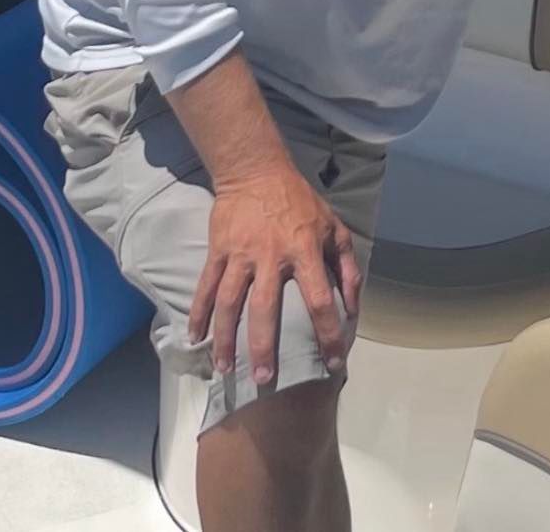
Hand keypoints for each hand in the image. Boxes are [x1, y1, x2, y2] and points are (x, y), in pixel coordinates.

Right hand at [187, 163, 361, 384]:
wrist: (256, 170)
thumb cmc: (300, 201)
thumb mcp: (333, 226)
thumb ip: (346, 266)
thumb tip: (354, 307)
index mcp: (304, 250)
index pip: (319, 299)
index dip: (328, 333)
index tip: (333, 362)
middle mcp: (271, 255)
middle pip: (265, 308)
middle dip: (264, 346)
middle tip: (264, 378)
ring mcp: (241, 253)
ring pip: (230, 302)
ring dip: (225, 337)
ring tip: (224, 368)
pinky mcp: (218, 249)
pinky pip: (206, 285)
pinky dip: (199, 312)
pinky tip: (195, 338)